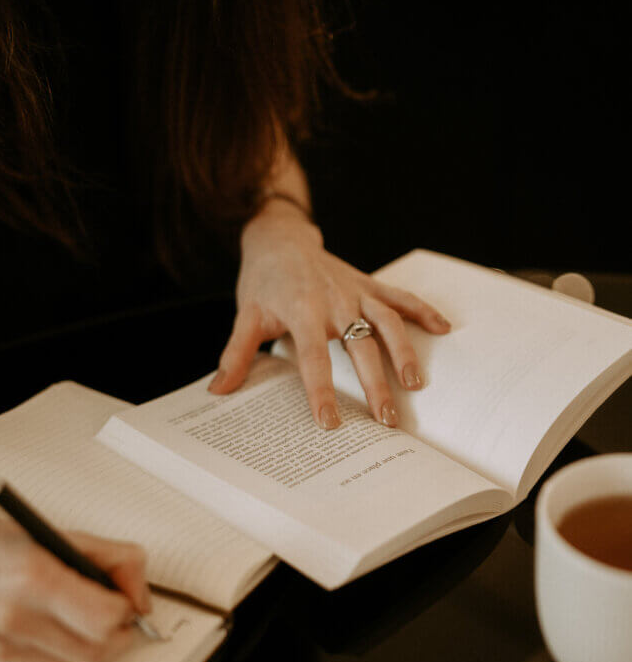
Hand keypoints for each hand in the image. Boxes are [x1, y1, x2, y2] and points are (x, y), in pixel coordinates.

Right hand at [0, 505, 150, 661]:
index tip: (125, 598)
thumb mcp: (63, 535)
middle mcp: (15, 616)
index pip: (104, 618)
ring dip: (99, 645)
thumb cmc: (1, 544)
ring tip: (91, 617)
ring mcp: (5, 645)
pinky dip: (70, 650)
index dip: (126, 610)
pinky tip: (60, 625)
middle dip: (119, 632)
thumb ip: (115, 559)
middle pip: (97, 649)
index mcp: (34, 578)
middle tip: (116, 610)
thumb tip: (141, 598)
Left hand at [208, 207, 451, 427]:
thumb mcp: (247, 315)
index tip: (329, 422)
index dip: (321, 391)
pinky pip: (400, 298)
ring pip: (387, 323)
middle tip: (386, 419)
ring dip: (404, 353)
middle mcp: (335, 300)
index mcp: (302, 310)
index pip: (314, 358)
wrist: (281, 239)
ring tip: (415, 385)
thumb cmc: (264, 280)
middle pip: (360, 346)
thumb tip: (218, 391)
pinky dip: (423, 311)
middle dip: (375, 384)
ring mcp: (356, 291)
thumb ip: (236, 354)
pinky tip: (443, 330)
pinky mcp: (369, 284)